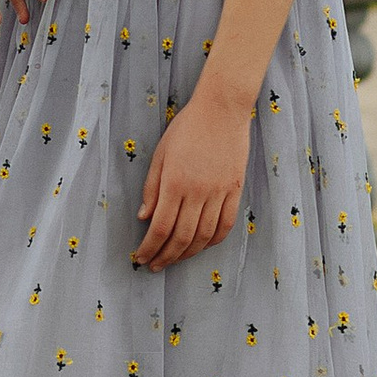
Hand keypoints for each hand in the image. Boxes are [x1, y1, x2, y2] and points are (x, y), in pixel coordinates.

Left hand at [133, 94, 249, 267]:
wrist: (222, 110)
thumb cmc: (186, 128)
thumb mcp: (160, 154)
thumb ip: (152, 188)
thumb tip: (144, 218)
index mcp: (174, 183)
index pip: (160, 227)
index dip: (149, 247)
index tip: (141, 257)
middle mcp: (197, 192)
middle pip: (181, 237)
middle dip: (166, 257)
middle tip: (155, 266)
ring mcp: (219, 193)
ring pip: (203, 236)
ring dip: (187, 253)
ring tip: (175, 260)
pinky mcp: (235, 190)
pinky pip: (226, 225)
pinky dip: (213, 241)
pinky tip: (201, 246)